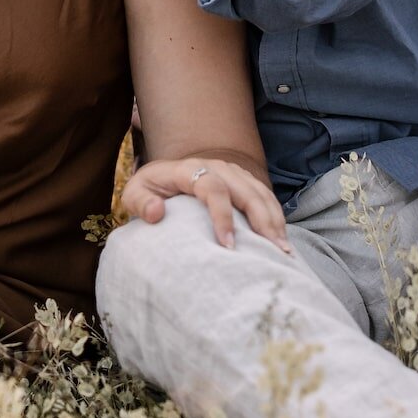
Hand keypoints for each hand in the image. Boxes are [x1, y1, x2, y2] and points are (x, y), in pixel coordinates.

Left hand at [119, 157, 291, 252]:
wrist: (164, 175)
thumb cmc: (150, 190)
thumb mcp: (135, 193)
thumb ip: (140, 201)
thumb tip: (155, 212)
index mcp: (189, 169)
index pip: (212, 188)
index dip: (222, 215)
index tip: (228, 245)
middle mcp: (216, 167)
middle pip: (246, 190)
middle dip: (261, 220)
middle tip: (272, 250)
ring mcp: (234, 173)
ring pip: (261, 193)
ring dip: (274, 220)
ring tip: (283, 250)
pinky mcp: (244, 182)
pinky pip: (266, 197)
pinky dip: (276, 217)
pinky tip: (281, 239)